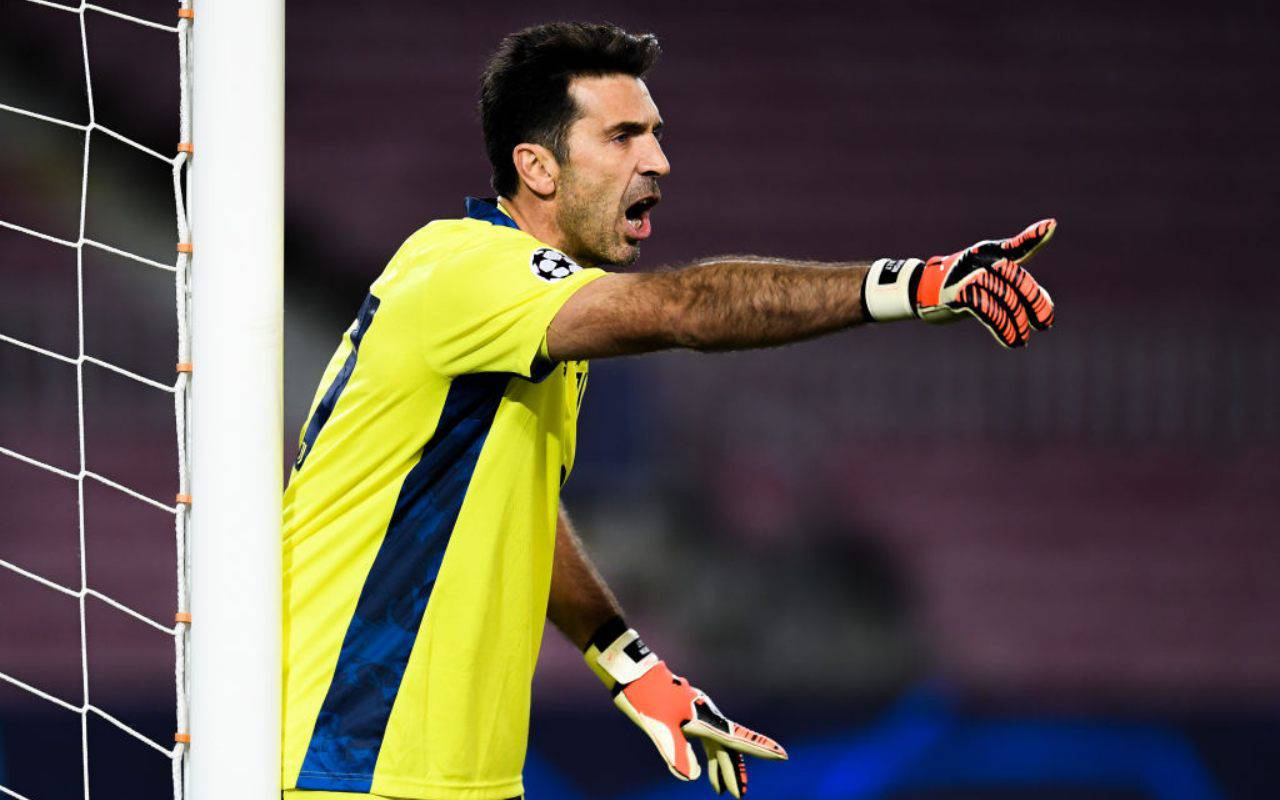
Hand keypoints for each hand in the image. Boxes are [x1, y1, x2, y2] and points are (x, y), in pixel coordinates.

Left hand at [584, 619, 786, 796]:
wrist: (631, 672)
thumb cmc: (645, 697)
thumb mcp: (658, 727)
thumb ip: (676, 752)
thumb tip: (692, 779)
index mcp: (705, 719)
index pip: (738, 739)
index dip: (761, 750)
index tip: (783, 756)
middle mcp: (706, 715)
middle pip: (729, 746)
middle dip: (735, 771)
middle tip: (739, 796)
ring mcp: (697, 714)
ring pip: (717, 744)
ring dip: (721, 766)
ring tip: (721, 790)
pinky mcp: (686, 714)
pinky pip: (705, 739)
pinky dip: (708, 756)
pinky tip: (703, 771)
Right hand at [861, 218, 1056, 346]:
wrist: (922, 291)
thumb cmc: (962, 286)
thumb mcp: (990, 281)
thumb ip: (1019, 287)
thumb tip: (1047, 304)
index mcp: (992, 252)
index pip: (1018, 246)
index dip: (1035, 235)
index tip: (1051, 225)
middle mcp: (983, 260)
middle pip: (1018, 281)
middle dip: (1035, 305)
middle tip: (1045, 324)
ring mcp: (971, 275)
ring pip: (1006, 299)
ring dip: (1018, 324)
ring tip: (1023, 339)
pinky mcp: (961, 293)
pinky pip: (990, 312)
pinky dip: (1004, 329)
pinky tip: (1012, 341)